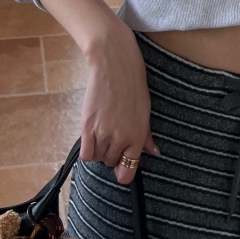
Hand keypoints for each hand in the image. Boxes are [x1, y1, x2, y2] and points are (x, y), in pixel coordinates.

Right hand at [79, 25, 159, 185]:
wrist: (115, 66)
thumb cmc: (133, 85)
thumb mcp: (145, 111)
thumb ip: (146, 136)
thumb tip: (153, 152)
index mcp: (137, 136)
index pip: (128, 172)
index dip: (124, 171)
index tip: (122, 165)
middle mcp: (120, 139)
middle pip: (111, 163)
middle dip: (113, 154)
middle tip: (114, 136)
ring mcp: (102, 134)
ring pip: (98, 158)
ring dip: (100, 149)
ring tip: (104, 131)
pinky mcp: (86, 127)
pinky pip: (86, 153)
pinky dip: (89, 148)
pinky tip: (93, 135)